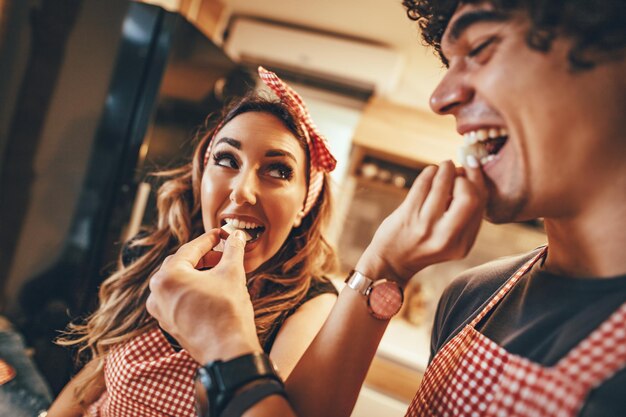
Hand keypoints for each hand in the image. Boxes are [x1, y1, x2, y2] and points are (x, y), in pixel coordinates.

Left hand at [146, 229, 261, 364]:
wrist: (227, 351)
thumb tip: (237, 237)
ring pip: (179, 282)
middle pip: (181, 264)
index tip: (221, 235)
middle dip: (203, 256)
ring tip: (219, 270)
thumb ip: (233, 250)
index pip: (190, 249)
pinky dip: (193, 290)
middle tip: (223, 252)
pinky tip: (211, 289)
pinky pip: (178, 298)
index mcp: (167, 276)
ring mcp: (161, 311)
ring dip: (198, 273)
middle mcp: (157, 293)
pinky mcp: (169, 324)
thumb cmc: (227, 312)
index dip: (209, 239)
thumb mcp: (232, 273)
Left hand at [356, 160, 486, 285]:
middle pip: (469, 198)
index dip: (479, 181)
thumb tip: (469, 172)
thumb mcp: (450, 238)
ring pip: (443, 186)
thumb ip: (463, 214)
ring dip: (446, 169)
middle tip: (458, 172)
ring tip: (445, 166)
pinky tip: (431, 172)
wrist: (391, 262)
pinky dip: (429, 173)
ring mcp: (425, 227)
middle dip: (466, 178)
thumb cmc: (422, 244)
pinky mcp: (407, 216)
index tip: (473, 168)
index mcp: (463, 244)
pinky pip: (422, 185)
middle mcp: (446, 238)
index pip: (480, 206)